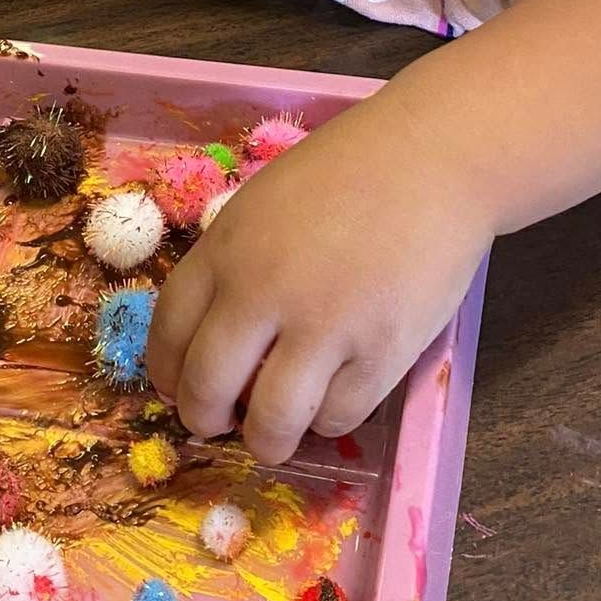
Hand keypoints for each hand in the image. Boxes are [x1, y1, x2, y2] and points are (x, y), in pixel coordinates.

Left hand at [147, 92, 490, 464]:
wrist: (434, 159)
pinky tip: (332, 400)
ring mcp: (323, 327)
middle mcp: (262, 293)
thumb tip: (217, 332)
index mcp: (226, 249)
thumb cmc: (350, 171)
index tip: (175, 387)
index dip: (166, 373)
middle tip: (216, 424)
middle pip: (207, 387)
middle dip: (203, 419)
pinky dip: (328, 420)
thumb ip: (235, 261)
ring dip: (266, 441)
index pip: (169, 331)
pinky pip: (337, 417)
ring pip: (272, 422)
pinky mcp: (381, 353)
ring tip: (273, 436)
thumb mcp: (264, 202)